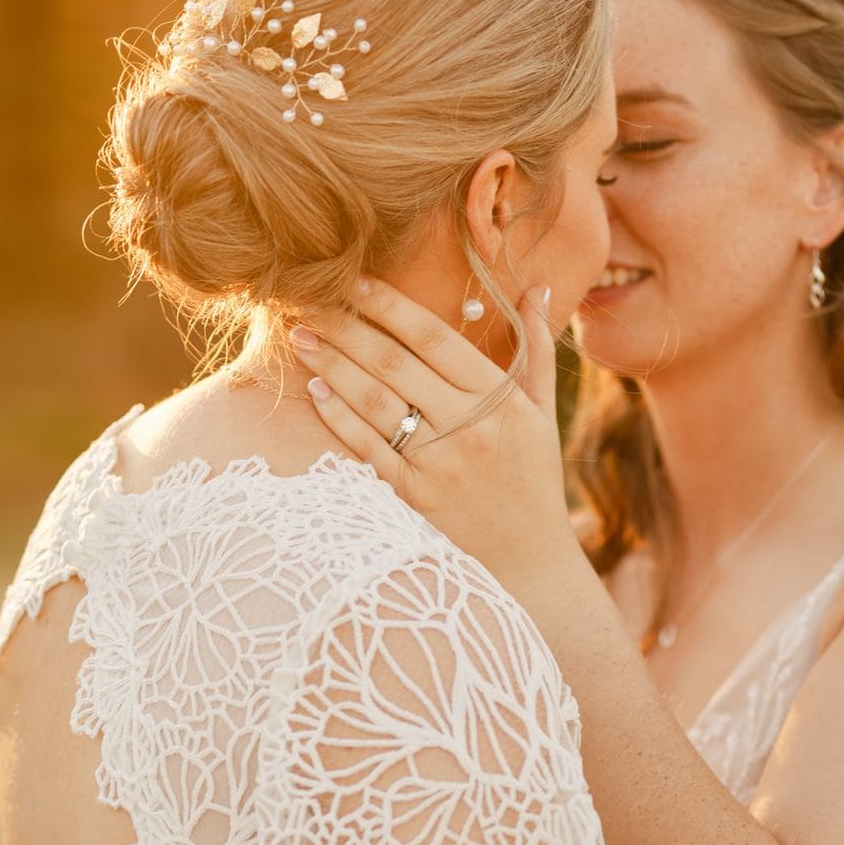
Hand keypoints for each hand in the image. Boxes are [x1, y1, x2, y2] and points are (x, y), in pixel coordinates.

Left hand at [292, 277, 581, 596]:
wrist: (530, 564)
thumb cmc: (534, 482)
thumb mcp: (543, 413)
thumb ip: (537, 348)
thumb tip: (535, 290)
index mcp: (499, 399)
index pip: (434, 337)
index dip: (389, 304)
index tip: (353, 280)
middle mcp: (468, 427)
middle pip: (393, 362)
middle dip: (345, 326)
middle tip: (306, 298)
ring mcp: (439, 464)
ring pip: (374, 401)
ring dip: (332, 364)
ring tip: (301, 337)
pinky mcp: (414, 498)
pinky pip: (368, 449)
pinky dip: (340, 417)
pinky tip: (316, 391)